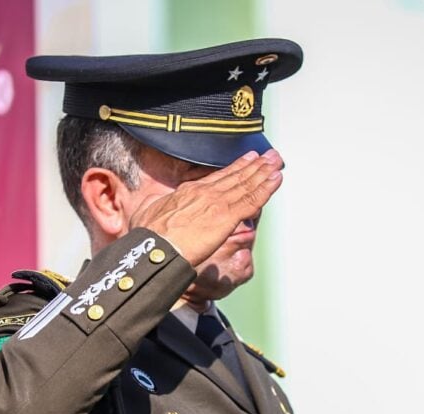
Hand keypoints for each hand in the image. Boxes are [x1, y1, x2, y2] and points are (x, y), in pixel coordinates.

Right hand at [130, 149, 283, 266]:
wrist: (156, 247)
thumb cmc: (148, 235)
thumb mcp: (146, 211)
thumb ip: (154, 204)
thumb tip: (153, 202)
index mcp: (188, 192)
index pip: (217, 178)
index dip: (235, 168)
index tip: (247, 160)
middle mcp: (205, 193)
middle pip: (236, 176)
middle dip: (255, 166)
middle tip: (269, 156)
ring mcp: (218, 203)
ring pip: (247, 184)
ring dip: (265, 173)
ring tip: (277, 162)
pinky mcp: (228, 217)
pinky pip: (253, 200)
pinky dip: (267, 188)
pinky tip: (277, 179)